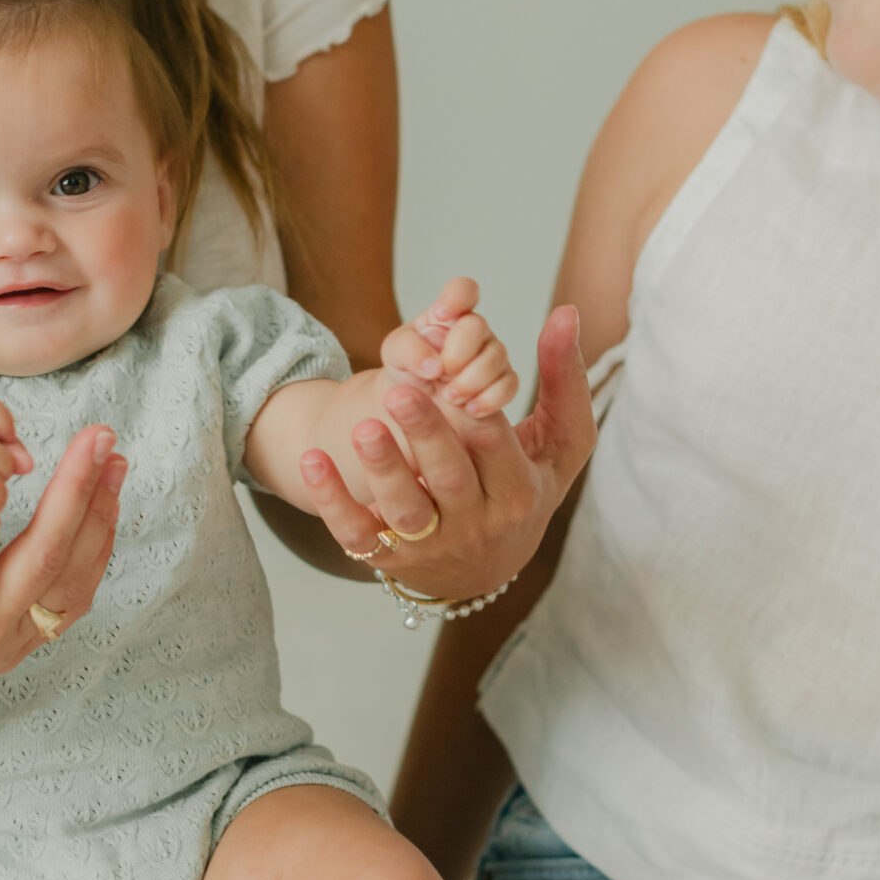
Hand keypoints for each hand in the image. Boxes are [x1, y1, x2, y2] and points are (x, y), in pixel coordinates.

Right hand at [0, 425, 125, 725]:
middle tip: (98, 436)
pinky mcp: (16, 644)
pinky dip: (91, 547)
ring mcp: (5, 649)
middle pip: (43, 564)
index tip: (1, 454)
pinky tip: (101, 502)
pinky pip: (69, 597)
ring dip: (97, 518)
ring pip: (70, 583)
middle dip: (75, 494)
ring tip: (113, 459)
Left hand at [297, 303, 593, 602]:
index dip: (479, 418)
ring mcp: (431, 544)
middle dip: (426, 436)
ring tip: (361, 427)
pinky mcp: (388, 557)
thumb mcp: (560, 443)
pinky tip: (312, 461)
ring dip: (382, 468)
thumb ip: (565, 379)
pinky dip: (332, 501)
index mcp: (518, 492)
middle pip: (450, 479)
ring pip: (405, 510)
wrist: (486, 566)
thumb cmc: (525, 485)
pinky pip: (356, 535)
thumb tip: (566, 312)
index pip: (500, 451)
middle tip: (399, 392)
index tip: (456, 380)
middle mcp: (477, 524)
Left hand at [380, 279, 519, 420]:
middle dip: (458, 352)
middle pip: (477, 325)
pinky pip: (509, 384)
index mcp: (446, 316)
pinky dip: (489, 399)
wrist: (417, 411)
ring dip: (470, 380)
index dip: (457, 298)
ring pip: (497, 357)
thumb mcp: (395, 355)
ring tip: (449, 396)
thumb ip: (408, 349)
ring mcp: (491, 356)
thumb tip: (433, 363)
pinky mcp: (503, 383)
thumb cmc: (407, 372)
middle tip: (439, 373)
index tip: (441, 315)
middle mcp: (472, 332)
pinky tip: (470, 408)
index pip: (463, 290)